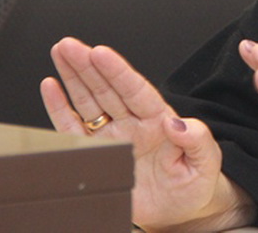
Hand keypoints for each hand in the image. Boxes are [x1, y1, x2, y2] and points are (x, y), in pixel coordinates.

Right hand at [41, 37, 253, 231]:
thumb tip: (177, 123)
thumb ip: (196, 139)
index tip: (100, 53)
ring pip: (89, 101)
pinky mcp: (97, 154)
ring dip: (73, 76)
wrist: (180, 211)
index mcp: (158, 119)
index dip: (116, 71)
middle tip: (69, 45)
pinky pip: (75, 129)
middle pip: (106, 88)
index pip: (135, 89)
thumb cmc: (195, 184)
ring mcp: (113, 136)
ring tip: (60, 52)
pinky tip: (51, 87)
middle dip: (86, 65)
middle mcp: (133, 123)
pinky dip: (60, 109)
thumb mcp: (206, 161)